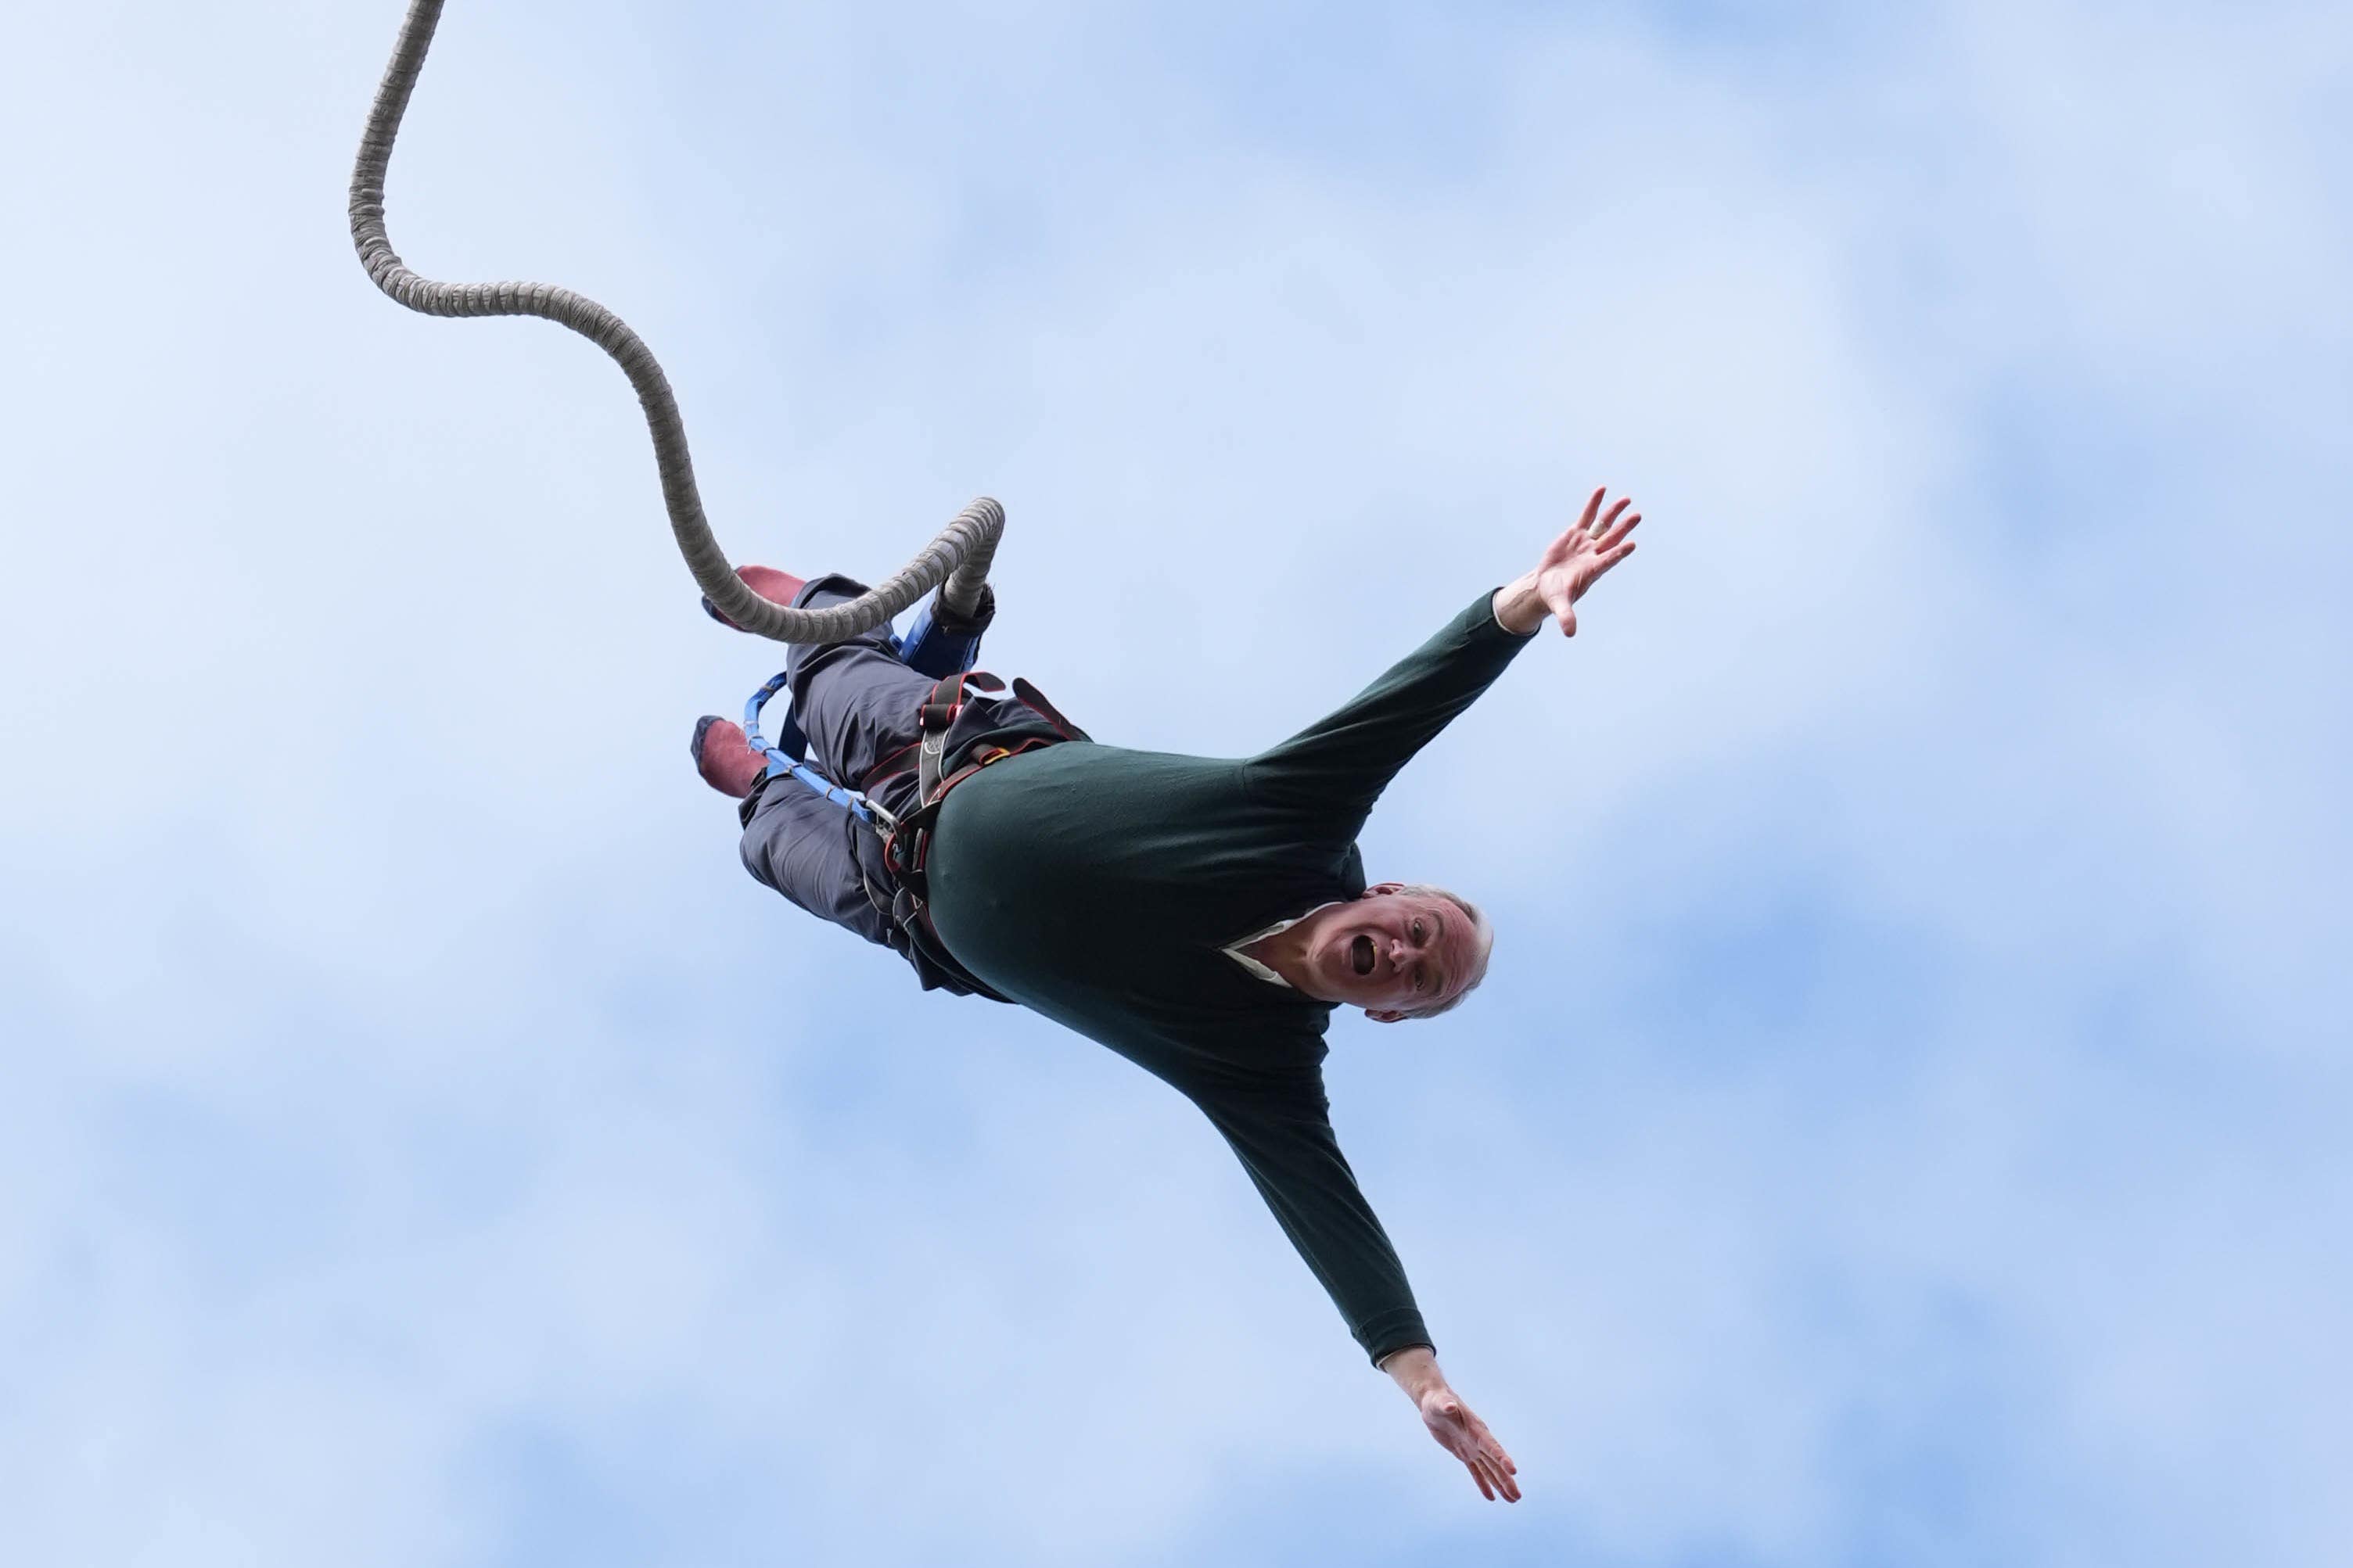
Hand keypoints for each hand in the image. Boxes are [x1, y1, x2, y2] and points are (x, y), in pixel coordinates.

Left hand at [1417, 1383, 1521, 1502]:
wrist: (1434, 1403)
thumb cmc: (1437, 1401)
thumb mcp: (1439, 1402)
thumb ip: (1446, 1405)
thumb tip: (1450, 1405)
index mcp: (1476, 1429)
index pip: (1491, 1446)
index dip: (1502, 1458)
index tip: (1513, 1471)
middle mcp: (1478, 1441)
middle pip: (1495, 1464)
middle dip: (1506, 1480)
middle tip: (1517, 1496)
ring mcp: (1472, 1448)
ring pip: (1489, 1470)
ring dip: (1500, 1485)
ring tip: (1513, 1500)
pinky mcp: (1463, 1453)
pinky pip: (1475, 1471)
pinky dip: (1483, 1484)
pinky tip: (1491, 1497)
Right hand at [1495, 485, 1642, 636]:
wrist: (1547, 584)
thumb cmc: (1556, 595)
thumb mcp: (1560, 605)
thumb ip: (1567, 616)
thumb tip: (1570, 634)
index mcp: (1592, 570)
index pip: (1608, 560)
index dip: (1618, 553)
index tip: (1630, 545)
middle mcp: (1593, 554)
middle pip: (1612, 539)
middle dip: (1624, 528)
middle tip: (1637, 516)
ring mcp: (1586, 543)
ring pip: (1603, 525)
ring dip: (1614, 513)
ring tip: (1626, 500)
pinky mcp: (1575, 534)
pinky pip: (1587, 516)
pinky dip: (1594, 504)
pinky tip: (1602, 489)